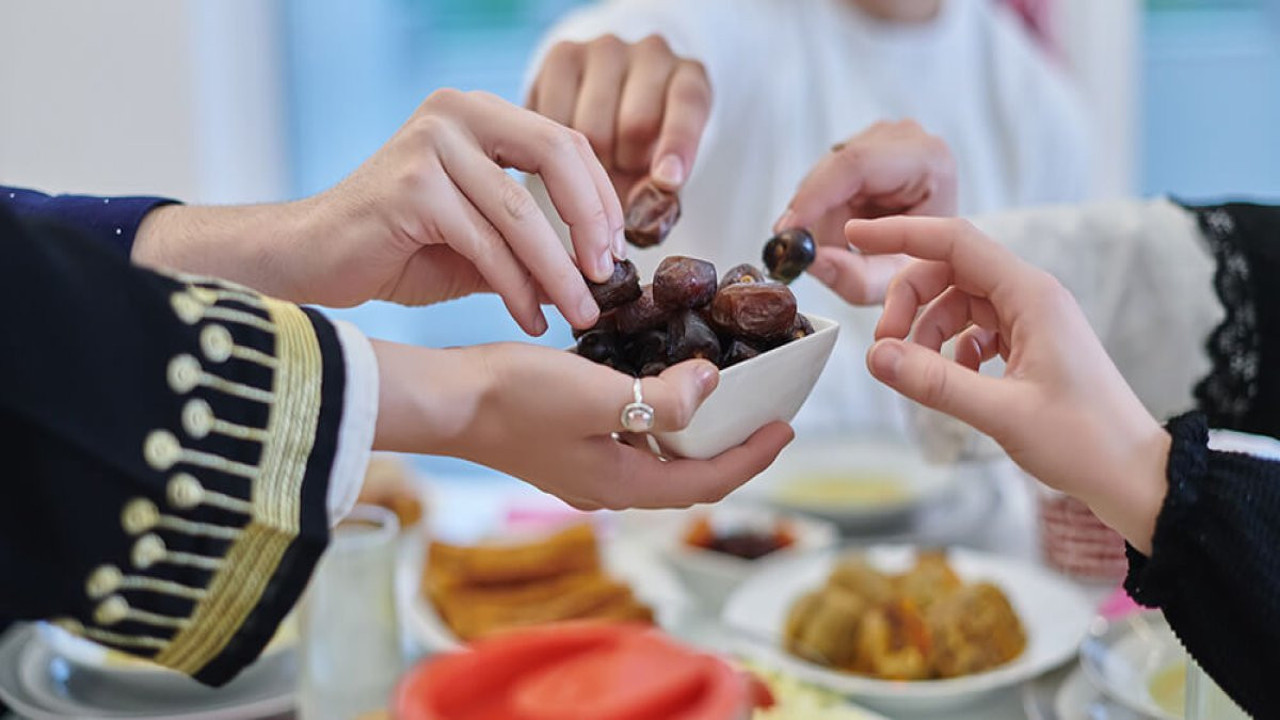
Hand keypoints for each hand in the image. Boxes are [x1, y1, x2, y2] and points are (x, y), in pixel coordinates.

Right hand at [135, 89, 623, 333]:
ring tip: (581, 314)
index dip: (601, 197)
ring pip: (521, 213)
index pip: (566, 141)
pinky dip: (516, 288)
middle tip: (608, 279)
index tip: (618, 251)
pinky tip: (532, 319)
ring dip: (559, 273)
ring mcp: (430, 144)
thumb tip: (600, 266)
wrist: (312, 260)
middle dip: (592, 223)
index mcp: (479, 113)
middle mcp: (456, 113)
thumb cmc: (400, 248)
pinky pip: (485, 244)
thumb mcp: (481, 233)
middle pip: (556, 155)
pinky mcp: (410, 187)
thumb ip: (532, 234)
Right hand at [372, 340, 793, 508]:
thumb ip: (659, 399)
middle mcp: (608, 486)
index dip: (752, 457)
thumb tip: (712, 386)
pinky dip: (657, 421)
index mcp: (622, 484)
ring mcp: (585, 470)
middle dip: (730, 448)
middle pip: (688, 476)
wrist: (446, 401)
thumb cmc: (512, 398)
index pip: (707, 482)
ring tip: (722, 398)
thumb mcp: (595, 394)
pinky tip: (657, 387)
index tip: (785, 427)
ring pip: (659, 459)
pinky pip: (630, 441)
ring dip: (694, 434)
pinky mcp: (567, 447)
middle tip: (762, 413)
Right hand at [528, 34, 711, 199]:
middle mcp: (652, 53)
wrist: (608, 104)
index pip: (687, 107)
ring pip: (591, 126)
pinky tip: (567, 149)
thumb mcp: (662, 171)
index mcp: (689, 79)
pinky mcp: (562, 55)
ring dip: (589, 160)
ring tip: (596, 161)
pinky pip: (554, 116)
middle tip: (620, 175)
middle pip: (635, 124)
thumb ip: (658, 197)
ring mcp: (604, 49)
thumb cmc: (644, 149)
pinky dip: (556, 146)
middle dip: (626, 165)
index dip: (678, 145)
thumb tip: (638, 222)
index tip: (666, 181)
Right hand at [780, 120, 956, 304]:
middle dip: (814, 217)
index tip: (788, 230)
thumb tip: (811, 261)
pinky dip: (824, 210)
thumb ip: (854, 277)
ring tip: (842, 247)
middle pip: (834, 171)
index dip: (814, 196)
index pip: (856, 165)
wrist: (942, 247)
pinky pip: (825, 178)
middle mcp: (906, 137)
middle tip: (805, 255)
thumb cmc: (930, 258)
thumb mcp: (895, 279)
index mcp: (928, 160)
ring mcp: (883, 137)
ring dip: (820, 217)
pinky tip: (843, 228)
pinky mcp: (864, 145)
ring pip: (823, 176)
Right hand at [848, 216, 1169, 552]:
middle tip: (884, 347)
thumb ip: (935, 382)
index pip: (954, 241)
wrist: (1132, 473)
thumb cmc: (1084, 442)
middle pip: (948, 271)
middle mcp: (1031, 297)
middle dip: (908, 302)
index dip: (901, 235)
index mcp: (1031, 295)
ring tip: (916, 373)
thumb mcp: (1002, 413)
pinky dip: (950, 349)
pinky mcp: (1028, 345)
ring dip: (926, 331)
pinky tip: (952, 380)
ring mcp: (1030, 320)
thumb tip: (876, 357)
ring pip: (957, 302)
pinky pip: (973, 329)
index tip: (855, 236)